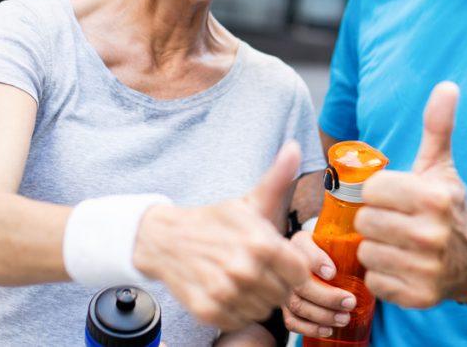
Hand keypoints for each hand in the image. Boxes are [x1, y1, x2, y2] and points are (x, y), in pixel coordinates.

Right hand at [134, 142, 310, 331]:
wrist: (166, 240)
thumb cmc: (216, 220)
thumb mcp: (249, 200)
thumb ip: (278, 177)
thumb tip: (294, 147)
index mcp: (260, 243)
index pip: (301, 273)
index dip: (293, 268)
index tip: (281, 261)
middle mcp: (244, 270)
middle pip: (283, 294)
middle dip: (276, 282)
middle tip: (259, 268)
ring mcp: (225, 293)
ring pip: (264, 310)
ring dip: (259, 297)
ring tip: (244, 277)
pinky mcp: (209, 311)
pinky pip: (241, 320)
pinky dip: (239, 310)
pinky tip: (230, 290)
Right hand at [281, 230, 356, 337]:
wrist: (312, 263)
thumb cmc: (329, 251)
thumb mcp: (336, 241)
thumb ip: (347, 242)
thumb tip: (368, 245)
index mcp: (301, 243)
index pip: (303, 247)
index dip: (317, 262)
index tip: (332, 273)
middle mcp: (289, 265)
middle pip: (301, 283)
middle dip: (327, 297)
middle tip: (350, 302)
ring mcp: (284, 288)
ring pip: (297, 305)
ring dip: (322, 315)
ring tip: (344, 318)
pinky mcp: (285, 307)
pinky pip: (292, 321)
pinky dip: (310, 328)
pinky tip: (328, 329)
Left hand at [355, 82, 466, 307]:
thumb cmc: (449, 207)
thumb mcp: (442, 166)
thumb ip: (437, 126)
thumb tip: (447, 85)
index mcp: (433, 197)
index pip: (372, 190)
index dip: (378, 193)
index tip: (393, 197)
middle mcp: (431, 233)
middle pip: (366, 222)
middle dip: (375, 220)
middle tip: (393, 222)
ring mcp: (425, 268)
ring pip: (367, 252)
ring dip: (376, 248)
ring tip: (396, 243)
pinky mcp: (418, 296)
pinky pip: (375, 281)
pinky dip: (383, 275)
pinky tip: (400, 265)